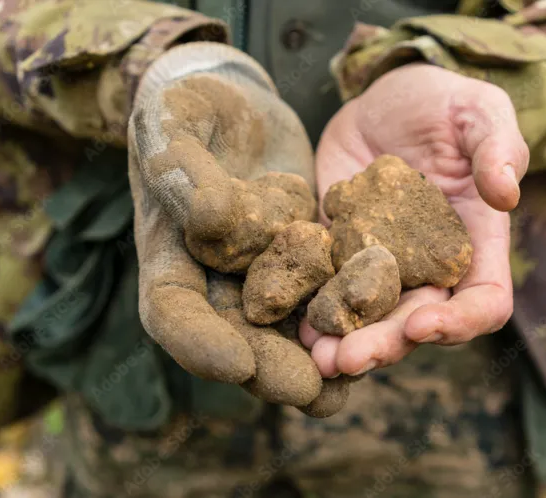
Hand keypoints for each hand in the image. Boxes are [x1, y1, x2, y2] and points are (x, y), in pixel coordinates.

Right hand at [128, 42, 343, 414]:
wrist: (234, 103)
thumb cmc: (190, 110)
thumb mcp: (176, 126)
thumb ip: (184, 171)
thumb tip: (209, 218)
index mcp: (170, 256)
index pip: (172, 312)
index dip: (199, 342)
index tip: (235, 363)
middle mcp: (213, 279)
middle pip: (234, 337)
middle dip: (269, 367)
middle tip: (307, 389)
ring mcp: (258, 275)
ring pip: (280, 332)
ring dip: (311, 363)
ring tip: (344, 386)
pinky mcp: (300, 261)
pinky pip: (319, 298)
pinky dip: (342, 322)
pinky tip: (376, 339)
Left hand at [301, 63, 528, 377]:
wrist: (385, 100)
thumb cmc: (444, 104)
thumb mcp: (480, 112)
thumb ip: (498, 148)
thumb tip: (506, 192)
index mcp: (475, 243)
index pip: (484, 301)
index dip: (459, 322)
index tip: (422, 323)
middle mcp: (431, 267)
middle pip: (416, 323)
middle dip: (384, 344)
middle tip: (347, 358)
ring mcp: (383, 264)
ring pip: (371, 318)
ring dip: (345, 343)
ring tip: (317, 357)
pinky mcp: (341, 252)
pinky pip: (330, 289)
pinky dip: (314, 310)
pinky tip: (295, 325)